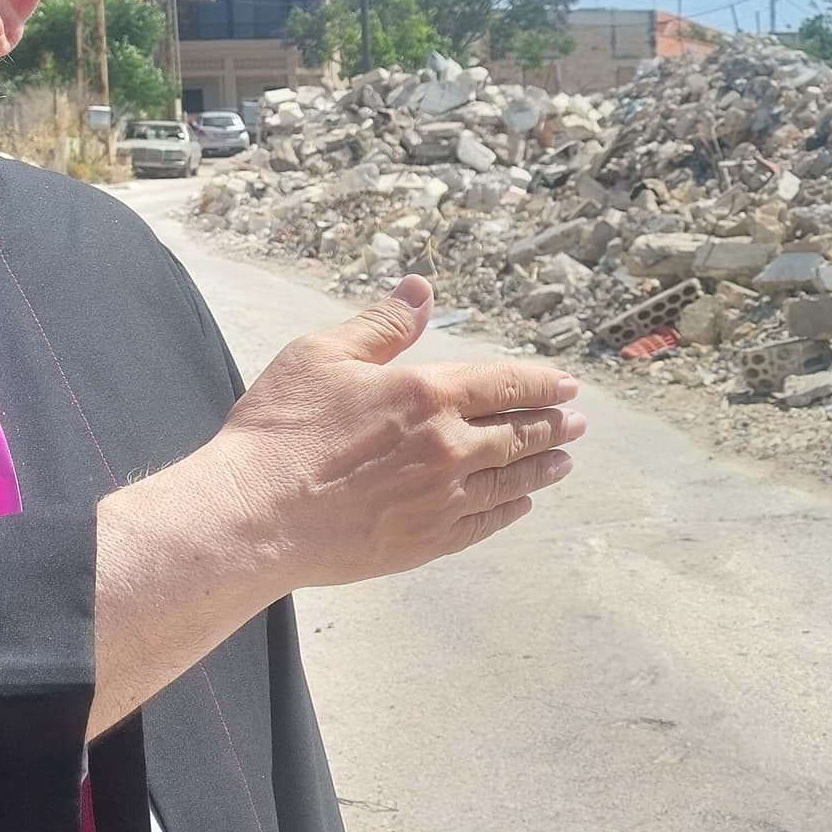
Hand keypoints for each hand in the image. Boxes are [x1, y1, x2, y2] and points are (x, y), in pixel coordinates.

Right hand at [210, 275, 585, 590]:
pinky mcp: (425, 542)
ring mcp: (441, 500)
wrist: (254, 515)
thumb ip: (382, 323)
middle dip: (554, 424)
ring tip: (562, 461)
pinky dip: (509, 510)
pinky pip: (484, 524)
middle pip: (519, 433)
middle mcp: (448, 447)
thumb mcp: (324, 355)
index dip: (542, 382)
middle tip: (577, 422)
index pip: (506, 383)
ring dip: (542, 467)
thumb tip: (421, 289)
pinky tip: (519, 504)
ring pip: (510, 481)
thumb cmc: (281, 429)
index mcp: (429, 393)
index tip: (567, 385)